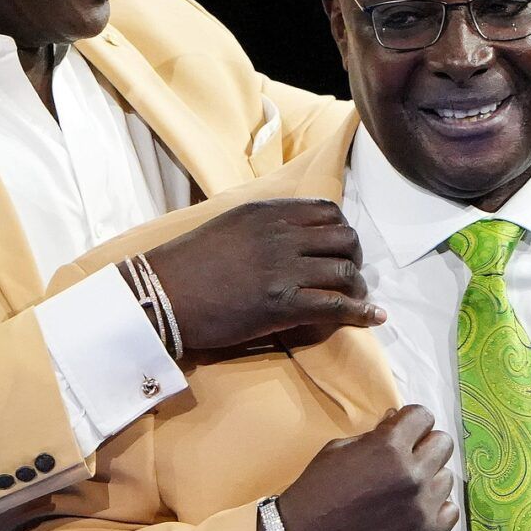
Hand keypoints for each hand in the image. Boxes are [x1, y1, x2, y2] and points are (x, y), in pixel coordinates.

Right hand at [141, 198, 384, 354]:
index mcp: (267, 213)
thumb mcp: (227, 227)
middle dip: (354, 259)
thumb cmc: (186, 266)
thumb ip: (262, 227)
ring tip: (356, 301)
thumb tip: (291, 238)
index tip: (339, 249)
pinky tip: (372, 319)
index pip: (327, 211)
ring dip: (357, 288)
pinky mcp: (282, 305)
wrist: (159, 297)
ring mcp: (283, 270)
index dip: (342, 232)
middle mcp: (281, 235)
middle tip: (348, 276)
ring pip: (345, 272)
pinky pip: (337, 305)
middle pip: (345, 239)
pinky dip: (361, 313)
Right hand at [261, 405, 459, 530]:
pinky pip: (451, 510)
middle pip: (443, 443)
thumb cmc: (315, 492)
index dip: (410, 422)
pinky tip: (415, 510)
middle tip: (406, 459)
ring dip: (430, 478)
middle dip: (424, 446)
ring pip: (447, 477)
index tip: (402, 432)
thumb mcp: (337, 451)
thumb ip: (374, 434)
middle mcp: (413, 473)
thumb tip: (397, 419)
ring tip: (407, 489)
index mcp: (388, 446)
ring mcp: (424, 506)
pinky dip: (436, 508)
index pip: (423, 416)